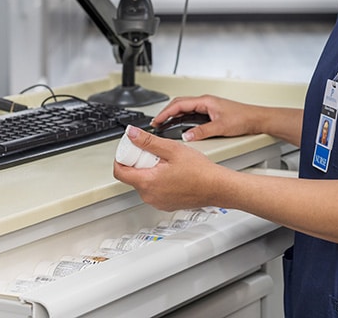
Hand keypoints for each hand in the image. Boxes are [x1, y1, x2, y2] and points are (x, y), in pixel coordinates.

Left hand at [112, 126, 227, 210]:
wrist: (217, 187)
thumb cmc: (200, 171)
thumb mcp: (172, 149)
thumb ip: (149, 141)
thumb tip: (132, 134)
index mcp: (148, 182)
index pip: (119, 172)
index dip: (121, 158)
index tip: (130, 149)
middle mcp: (150, 196)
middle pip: (133, 177)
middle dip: (139, 163)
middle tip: (154, 153)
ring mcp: (158, 202)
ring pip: (144, 184)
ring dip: (149, 172)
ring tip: (166, 162)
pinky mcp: (166, 204)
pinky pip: (155, 191)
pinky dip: (158, 181)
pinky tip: (172, 173)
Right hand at [151, 95, 262, 141]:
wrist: (257, 119)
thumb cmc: (243, 118)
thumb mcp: (220, 127)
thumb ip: (202, 132)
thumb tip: (187, 136)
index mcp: (205, 101)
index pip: (179, 104)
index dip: (166, 112)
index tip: (157, 121)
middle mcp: (205, 102)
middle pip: (180, 104)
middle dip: (167, 113)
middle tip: (157, 123)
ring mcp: (208, 106)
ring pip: (185, 108)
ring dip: (174, 115)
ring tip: (165, 125)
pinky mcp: (211, 112)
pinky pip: (192, 113)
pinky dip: (183, 118)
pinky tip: (181, 126)